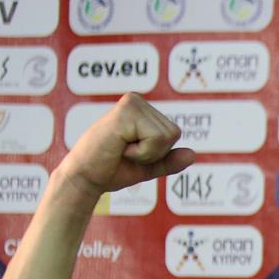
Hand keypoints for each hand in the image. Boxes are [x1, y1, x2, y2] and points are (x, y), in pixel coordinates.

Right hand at [55, 92, 194, 201]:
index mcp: (142, 109)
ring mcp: (131, 103)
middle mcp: (137, 100)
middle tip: (125, 151)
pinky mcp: (125, 112)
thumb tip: (192, 155)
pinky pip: (156, 139)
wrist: (86, 178)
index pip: (174, 133)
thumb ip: (169, 160)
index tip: (131, 152)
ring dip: (146, 153)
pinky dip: (141, 152)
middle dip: (154, 152)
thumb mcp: (148, 166)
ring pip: (167, 136)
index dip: (158, 152)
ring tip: (121, 148)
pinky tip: (119, 147)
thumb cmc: (111, 169)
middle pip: (173, 133)